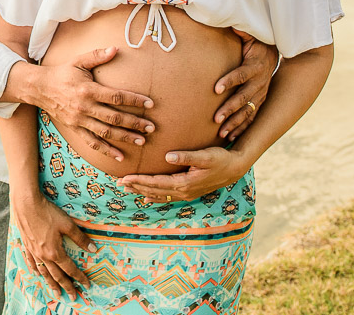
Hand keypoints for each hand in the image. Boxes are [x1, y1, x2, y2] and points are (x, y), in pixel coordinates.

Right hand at [11, 189, 93, 300]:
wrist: (26, 204)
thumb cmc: (47, 212)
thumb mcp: (67, 224)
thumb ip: (80, 238)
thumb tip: (93, 249)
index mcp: (54, 252)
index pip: (70, 269)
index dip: (80, 278)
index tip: (87, 285)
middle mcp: (43, 255)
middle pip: (57, 275)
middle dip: (66, 287)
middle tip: (73, 297)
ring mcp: (33, 251)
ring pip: (44, 272)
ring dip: (50, 283)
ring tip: (56, 293)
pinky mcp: (26, 245)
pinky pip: (31, 262)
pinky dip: (35, 270)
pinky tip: (37, 274)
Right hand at [20, 47, 154, 162]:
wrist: (39, 88)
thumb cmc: (62, 73)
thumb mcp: (78, 61)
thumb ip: (97, 56)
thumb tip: (116, 49)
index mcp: (88, 89)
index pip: (116, 96)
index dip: (134, 100)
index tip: (150, 104)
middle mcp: (84, 107)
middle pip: (114, 117)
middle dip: (135, 123)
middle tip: (152, 127)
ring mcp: (79, 120)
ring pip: (106, 131)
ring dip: (125, 137)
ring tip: (142, 141)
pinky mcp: (75, 128)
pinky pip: (92, 142)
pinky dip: (106, 150)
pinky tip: (120, 156)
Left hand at [118, 146, 248, 202]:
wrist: (235, 168)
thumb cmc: (220, 158)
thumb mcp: (205, 155)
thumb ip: (186, 156)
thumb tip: (167, 156)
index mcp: (185, 183)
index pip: (156, 183)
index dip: (139, 181)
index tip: (124, 178)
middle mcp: (184, 192)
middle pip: (154, 191)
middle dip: (136, 187)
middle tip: (118, 183)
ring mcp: (186, 194)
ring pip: (159, 195)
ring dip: (142, 192)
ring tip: (127, 189)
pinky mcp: (189, 192)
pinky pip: (168, 197)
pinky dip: (155, 197)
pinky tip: (147, 198)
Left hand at [212, 30, 277, 140]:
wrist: (273, 53)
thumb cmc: (255, 42)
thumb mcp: (249, 33)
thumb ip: (239, 29)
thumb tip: (229, 20)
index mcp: (255, 65)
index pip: (241, 74)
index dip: (229, 80)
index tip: (215, 88)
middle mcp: (259, 82)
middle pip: (243, 97)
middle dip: (230, 108)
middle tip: (215, 118)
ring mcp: (261, 94)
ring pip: (248, 110)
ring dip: (235, 122)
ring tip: (221, 133)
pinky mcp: (259, 101)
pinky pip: (251, 117)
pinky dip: (241, 127)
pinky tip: (230, 137)